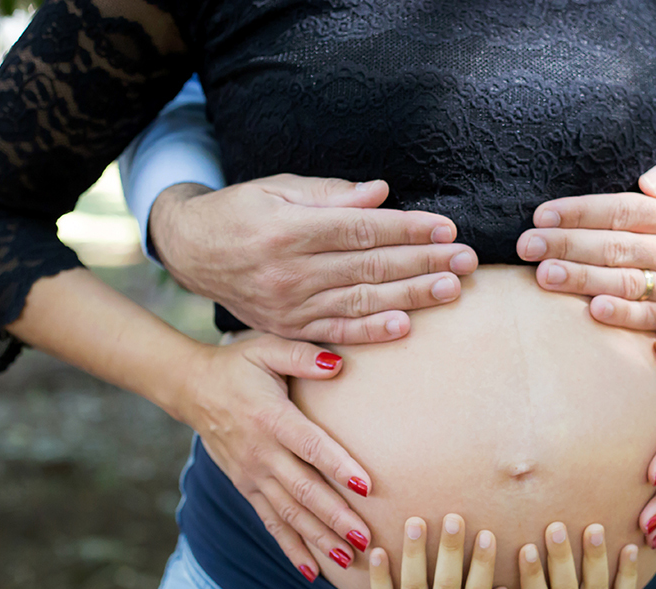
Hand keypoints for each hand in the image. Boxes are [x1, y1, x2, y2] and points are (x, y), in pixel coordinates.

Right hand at [151, 176, 477, 343]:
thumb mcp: (276, 189)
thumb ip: (329, 194)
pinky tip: (405, 327)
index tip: (446, 228)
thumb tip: (381, 193)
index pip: (360, 230)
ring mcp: (289, 305)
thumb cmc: (239, 211)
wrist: (191, 251)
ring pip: (360, 302)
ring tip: (450, 289)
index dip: (406, 229)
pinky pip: (337, 333)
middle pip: (369, 267)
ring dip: (410, 297)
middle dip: (423, 262)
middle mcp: (290, 271)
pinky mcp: (288, 329)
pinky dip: (371, 333)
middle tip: (465, 260)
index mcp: (289, 229)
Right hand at [180, 333, 375, 579]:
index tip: (366, 485)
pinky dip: (292, 548)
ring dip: (319, 538)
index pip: (310, 446)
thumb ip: (302, 356)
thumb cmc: (238, 365)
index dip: (338, 466)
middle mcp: (261, 454)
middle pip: (304, 491)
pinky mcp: (246, 488)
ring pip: (290, 514)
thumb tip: (338, 363)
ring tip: (349, 558)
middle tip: (366, 537)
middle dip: (336, 516)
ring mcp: (252, 476)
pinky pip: (272, 523)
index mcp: (272, 418)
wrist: (191, 388)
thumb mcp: (267, 348)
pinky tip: (313, 572)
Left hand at [515, 152, 655, 330]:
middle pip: (614, 247)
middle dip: (566, 246)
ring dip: (582, 281)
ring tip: (543, 276)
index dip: (580, 213)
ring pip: (625, 283)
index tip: (542, 214)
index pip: (622, 211)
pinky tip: (591, 311)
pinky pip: (648, 320)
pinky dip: (622, 318)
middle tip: (526, 246)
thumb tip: (647, 182)